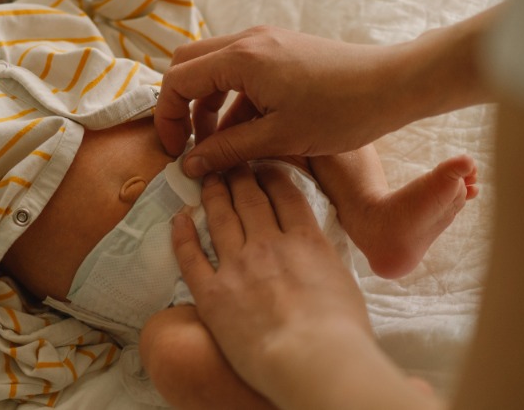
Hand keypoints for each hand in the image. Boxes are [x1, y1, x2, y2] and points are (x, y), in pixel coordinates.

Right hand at [155, 26, 410, 176]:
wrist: (394, 85)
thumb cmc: (342, 111)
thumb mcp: (279, 138)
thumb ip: (228, 150)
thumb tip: (190, 165)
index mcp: (241, 58)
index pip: (177, 80)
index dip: (167, 117)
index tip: (176, 150)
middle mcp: (247, 41)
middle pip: (188, 65)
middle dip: (182, 105)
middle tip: (190, 143)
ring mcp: (265, 42)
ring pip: (214, 69)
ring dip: (209, 105)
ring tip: (222, 146)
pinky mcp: (282, 50)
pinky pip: (241, 72)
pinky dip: (234, 100)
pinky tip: (250, 134)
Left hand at [171, 165, 376, 404]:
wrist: (312, 360)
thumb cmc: (341, 334)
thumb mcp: (345, 286)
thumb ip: (329, 265)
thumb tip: (331, 266)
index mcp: (305, 241)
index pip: (285, 195)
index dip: (271, 174)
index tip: (263, 164)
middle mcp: (268, 245)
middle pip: (249, 199)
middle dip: (238, 175)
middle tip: (229, 163)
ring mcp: (237, 266)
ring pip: (219, 218)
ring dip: (211, 194)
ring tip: (206, 178)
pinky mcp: (211, 293)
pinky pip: (190, 256)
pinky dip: (181, 234)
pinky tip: (178, 218)